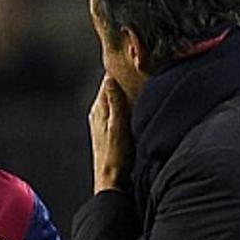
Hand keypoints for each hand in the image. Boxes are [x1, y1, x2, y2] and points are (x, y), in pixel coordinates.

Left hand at [89, 74, 133, 192]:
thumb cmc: (116, 157)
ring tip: (140, 79)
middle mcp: (98, 113)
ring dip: (126, 90)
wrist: (111, 182)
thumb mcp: (118, 126)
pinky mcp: (110, 130)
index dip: (119, 68)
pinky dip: (127, 103)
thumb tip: (111, 77)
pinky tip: (137, 102)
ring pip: (116, 98)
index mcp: (99, 109)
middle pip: (111, 87)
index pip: (108, 80)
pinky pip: (118, 109)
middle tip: (140, 63)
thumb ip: (115, 102)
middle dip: (124, 77)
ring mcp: (103, 122)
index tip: (132, 56)